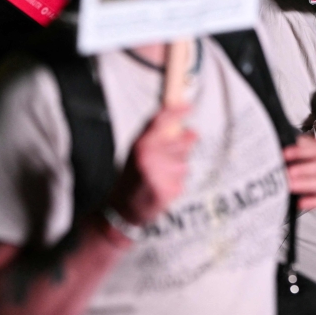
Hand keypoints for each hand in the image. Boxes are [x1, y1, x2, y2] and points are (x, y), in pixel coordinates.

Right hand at [110, 105, 196, 224]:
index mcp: (140, 144)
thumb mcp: (139, 151)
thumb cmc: (133, 175)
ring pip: (184, 163)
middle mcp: (148, 156)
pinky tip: (161, 186)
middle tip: (166, 159)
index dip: (176, 111)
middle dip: (183, 147)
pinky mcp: (166, 190)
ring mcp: (158, 174)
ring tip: (159, 175)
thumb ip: (162, 139)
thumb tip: (192, 132)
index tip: (189, 107)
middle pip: (182, 142)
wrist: (122, 207)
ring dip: (177, 168)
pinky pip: (182, 180)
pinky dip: (175, 182)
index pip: (160, 121)